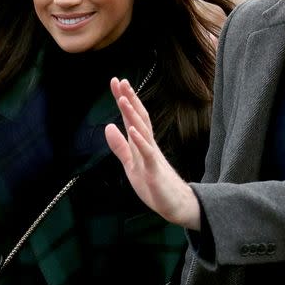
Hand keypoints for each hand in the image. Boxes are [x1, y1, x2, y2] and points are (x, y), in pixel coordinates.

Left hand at [104, 77, 200, 229]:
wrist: (176, 203)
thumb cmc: (154, 183)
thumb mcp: (131, 164)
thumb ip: (120, 146)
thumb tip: (108, 126)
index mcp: (142, 143)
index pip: (132, 117)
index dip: (124, 99)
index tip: (116, 82)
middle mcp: (148, 145)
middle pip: (139, 118)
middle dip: (130, 99)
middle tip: (121, 81)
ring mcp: (152, 156)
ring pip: (143, 131)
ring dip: (133, 115)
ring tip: (124, 99)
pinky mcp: (154, 170)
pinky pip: (147, 153)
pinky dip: (140, 140)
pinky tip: (132, 130)